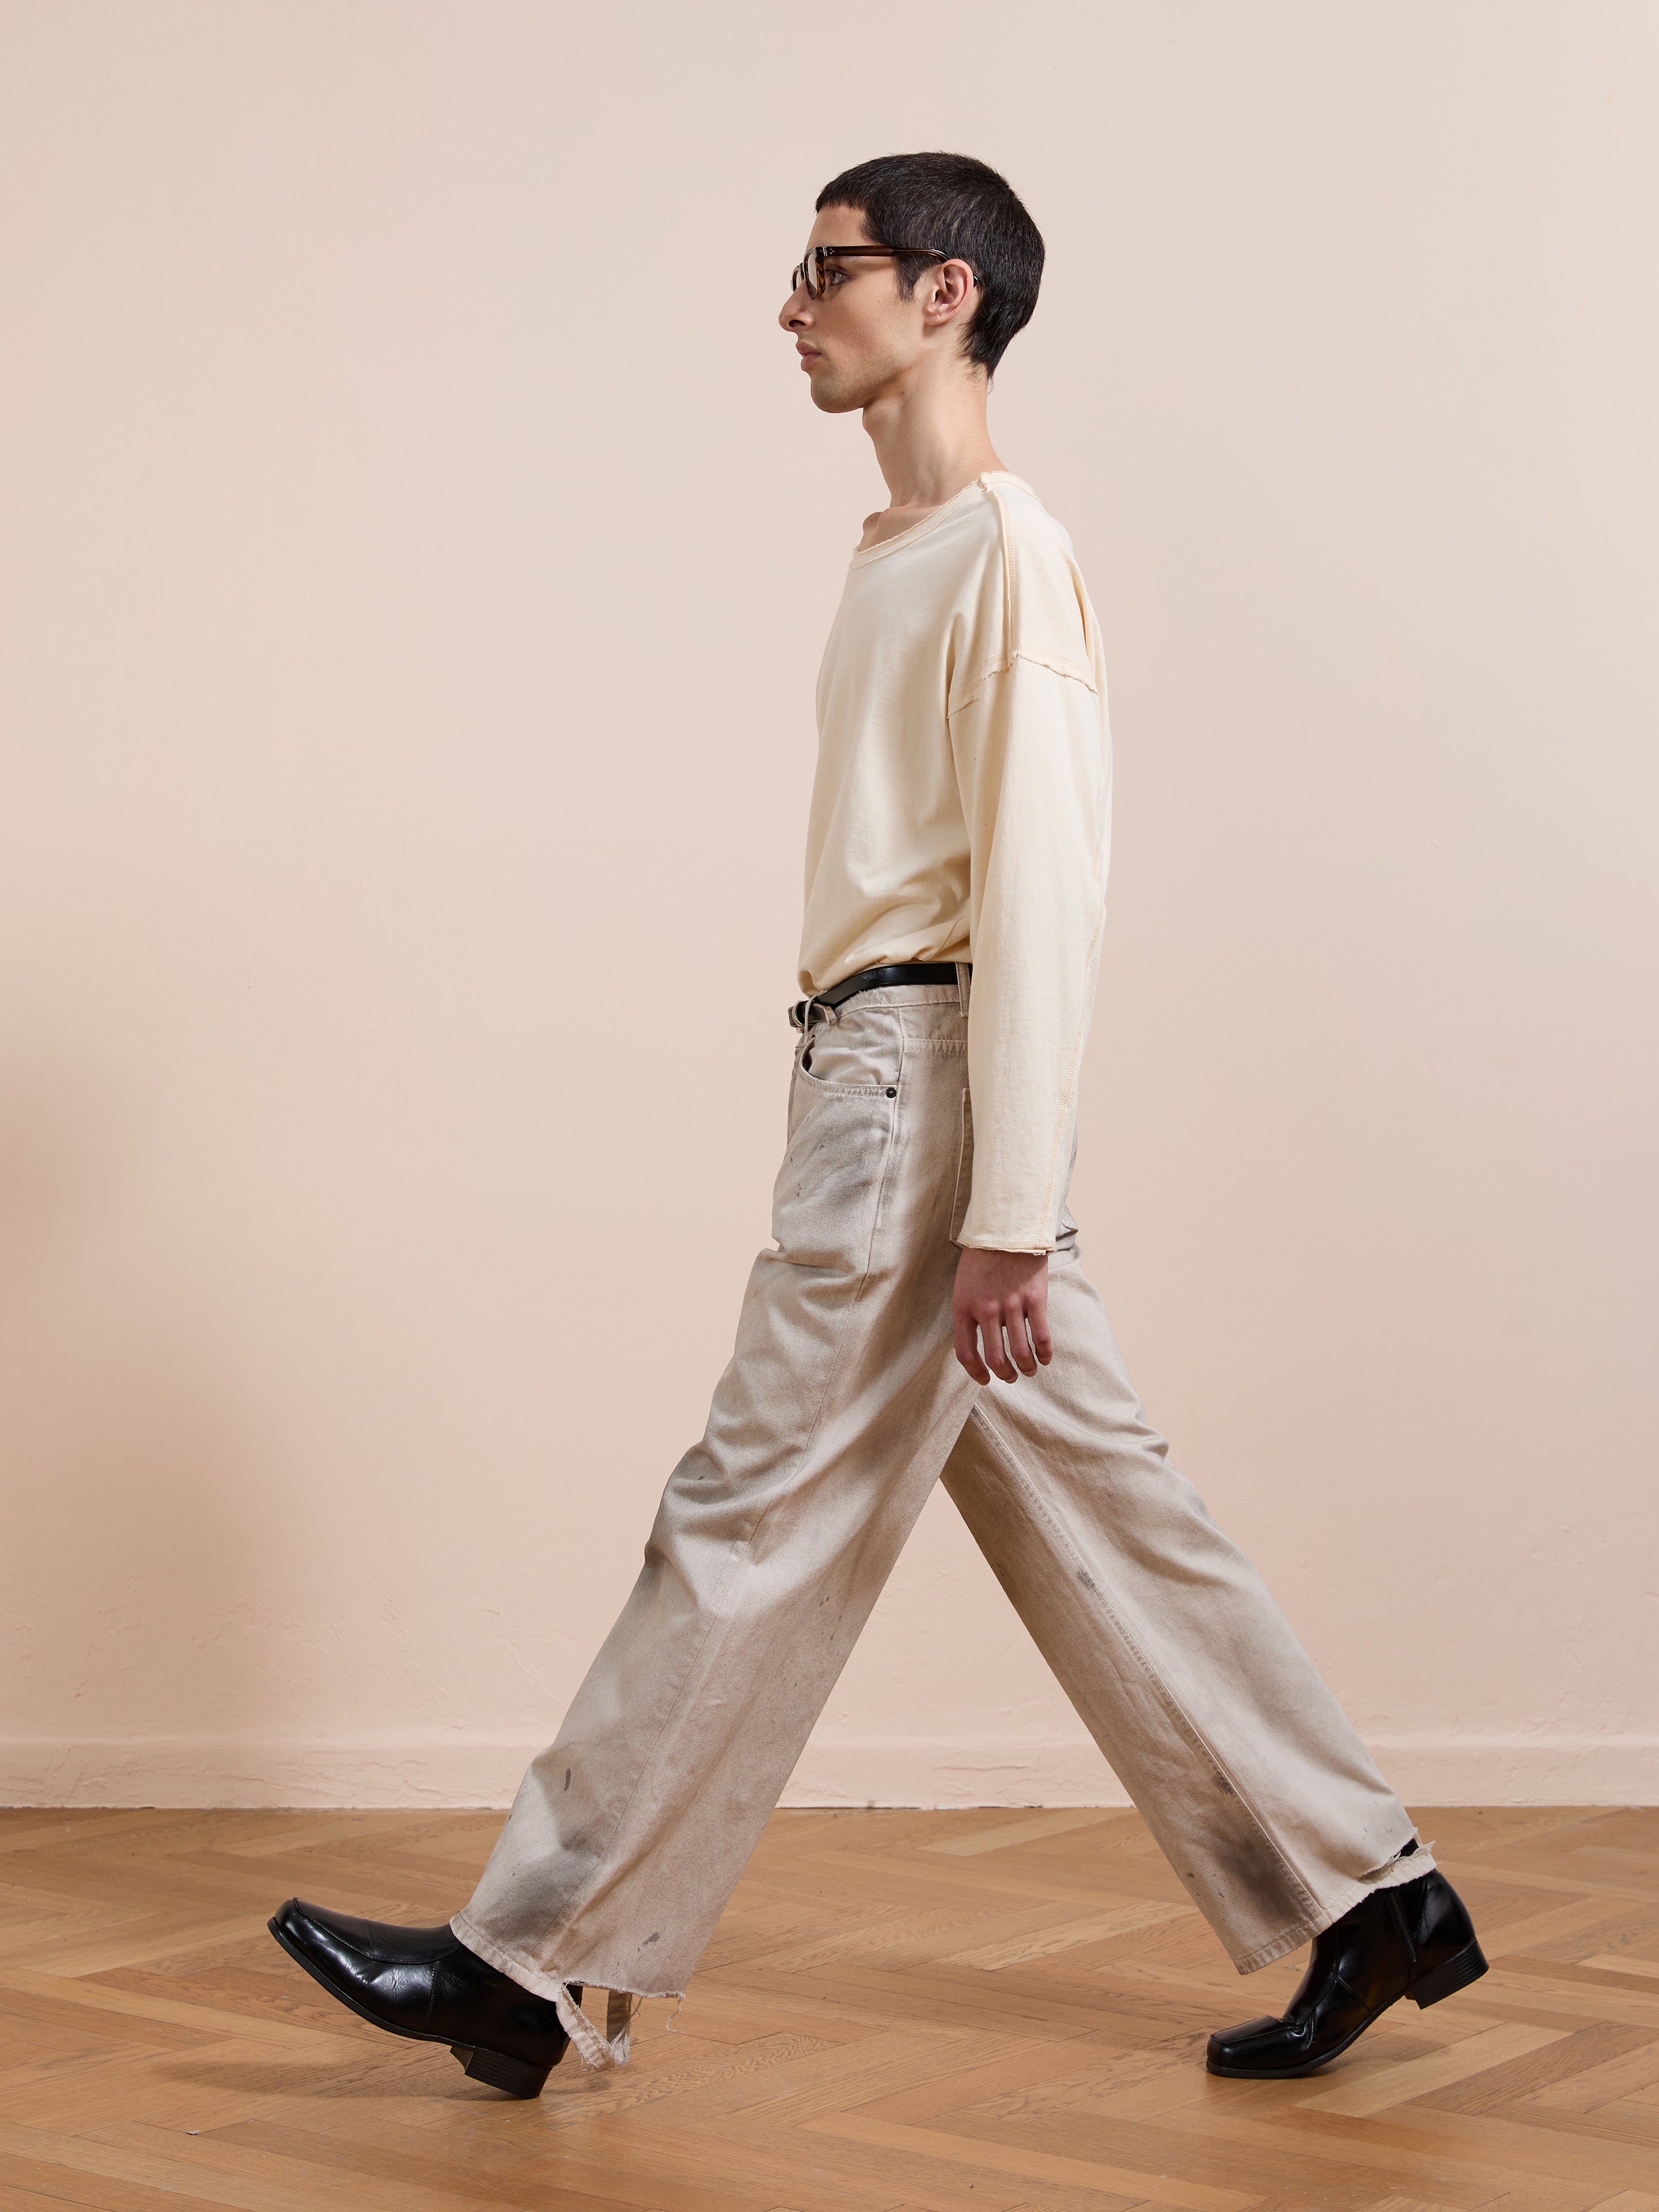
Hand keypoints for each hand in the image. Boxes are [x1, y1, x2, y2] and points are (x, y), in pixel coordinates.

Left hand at [953, 1247, 1052, 1383]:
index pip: (966, 1352)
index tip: (985, 1379)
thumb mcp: (963, 1285)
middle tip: (1010, 1377)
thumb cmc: (982, 1257)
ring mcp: (1012, 1305)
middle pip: (996, 1359)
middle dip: (1005, 1374)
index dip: (976, 1372)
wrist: (1007, 1228)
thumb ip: (968, 1313)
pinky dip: (1044, 1353)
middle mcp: (986, 1310)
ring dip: (1026, 1368)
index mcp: (963, 1307)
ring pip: (1021, 1352)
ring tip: (1030, 1371)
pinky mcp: (1035, 1299)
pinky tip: (1044, 1358)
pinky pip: (1041, 1337)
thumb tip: (977, 1343)